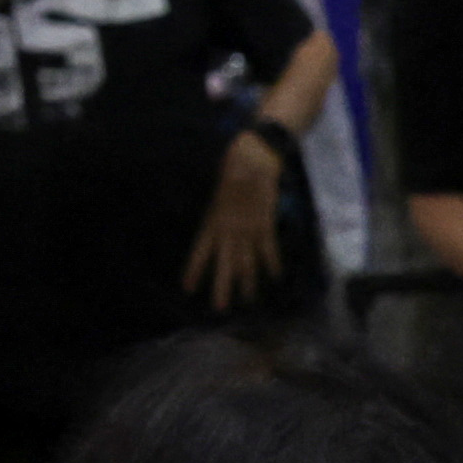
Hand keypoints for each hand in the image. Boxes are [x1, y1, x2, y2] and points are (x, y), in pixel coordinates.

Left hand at [183, 125, 291, 308]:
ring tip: (248, 300)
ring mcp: (248, 226)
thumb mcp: (217, 190)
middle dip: (222, 285)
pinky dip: (273, 262)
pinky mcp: (266, 222)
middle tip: (219, 308)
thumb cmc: (232, 168)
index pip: (200, 250)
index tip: (187, 288)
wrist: (254, 154)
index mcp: (213, 219)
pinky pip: (269, 247)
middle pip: (224, 262)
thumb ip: (216, 211)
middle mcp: (229, 227)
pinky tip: (275, 277)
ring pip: (247, 259)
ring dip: (248, 281)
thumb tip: (216, 231)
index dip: (194, 269)